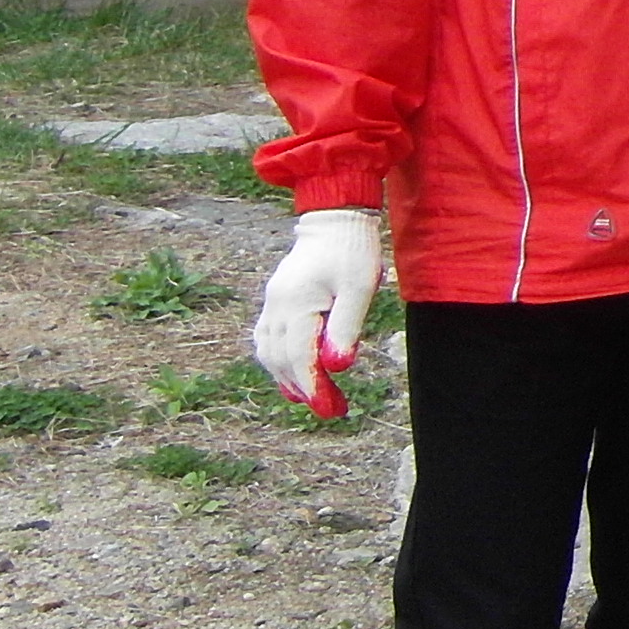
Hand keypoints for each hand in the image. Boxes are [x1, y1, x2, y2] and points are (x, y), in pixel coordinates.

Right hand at [251, 209, 384, 410]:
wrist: (335, 218)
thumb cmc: (352, 250)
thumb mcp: (360, 288)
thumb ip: (346, 327)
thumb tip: (335, 367)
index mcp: (295, 302)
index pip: (298, 356)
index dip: (312, 387)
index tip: (329, 410)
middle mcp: (276, 305)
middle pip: (281, 359)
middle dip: (305, 389)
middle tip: (333, 410)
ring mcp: (272, 302)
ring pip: (269, 352)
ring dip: (289, 378)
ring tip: (315, 398)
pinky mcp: (277, 300)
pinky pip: (269, 338)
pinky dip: (280, 360)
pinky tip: (296, 374)